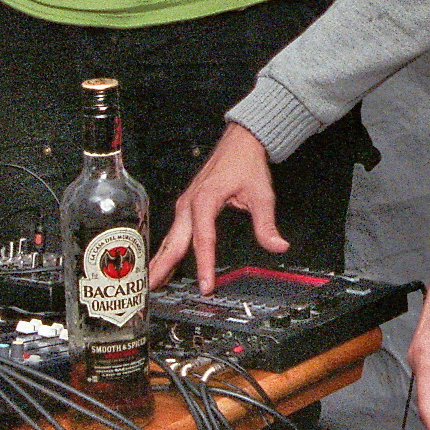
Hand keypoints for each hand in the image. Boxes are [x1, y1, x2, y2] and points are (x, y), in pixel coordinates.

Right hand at [148, 123, 284, 290]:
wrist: (240, 142)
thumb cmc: (246, 163)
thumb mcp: (261, 194)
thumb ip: (266, 224)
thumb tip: (278, 245)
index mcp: (205, 199)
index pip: (204, 239)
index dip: (204, 264)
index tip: (206, 285)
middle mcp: (190, 202)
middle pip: (176, 240)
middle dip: (164, 265)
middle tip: (152, 287)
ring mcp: (185, 203)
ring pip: (171, 237)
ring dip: (161, 259)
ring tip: (151, 282)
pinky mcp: (186, 205)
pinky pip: (174, 231)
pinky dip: (167, 248)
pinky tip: (163, 262)